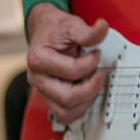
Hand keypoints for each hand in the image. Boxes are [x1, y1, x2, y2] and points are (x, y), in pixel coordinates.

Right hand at [25, 3, 107, 124]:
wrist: (45, 32)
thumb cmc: (55, 30)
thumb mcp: (71, 24)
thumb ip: (87, 31)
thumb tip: (102, 28)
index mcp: (38, 59)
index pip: (71, 71)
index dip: (91, 63)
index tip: (96, 53)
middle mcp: (37, 78)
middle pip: (67, 98)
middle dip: (91, 87)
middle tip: (99, 73)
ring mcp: (43, 91)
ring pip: (66, 113)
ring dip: (86, 101)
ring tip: (93, 83)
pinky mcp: (50, 98)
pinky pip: (65, 115)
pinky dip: (80, 108)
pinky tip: (87, 92)